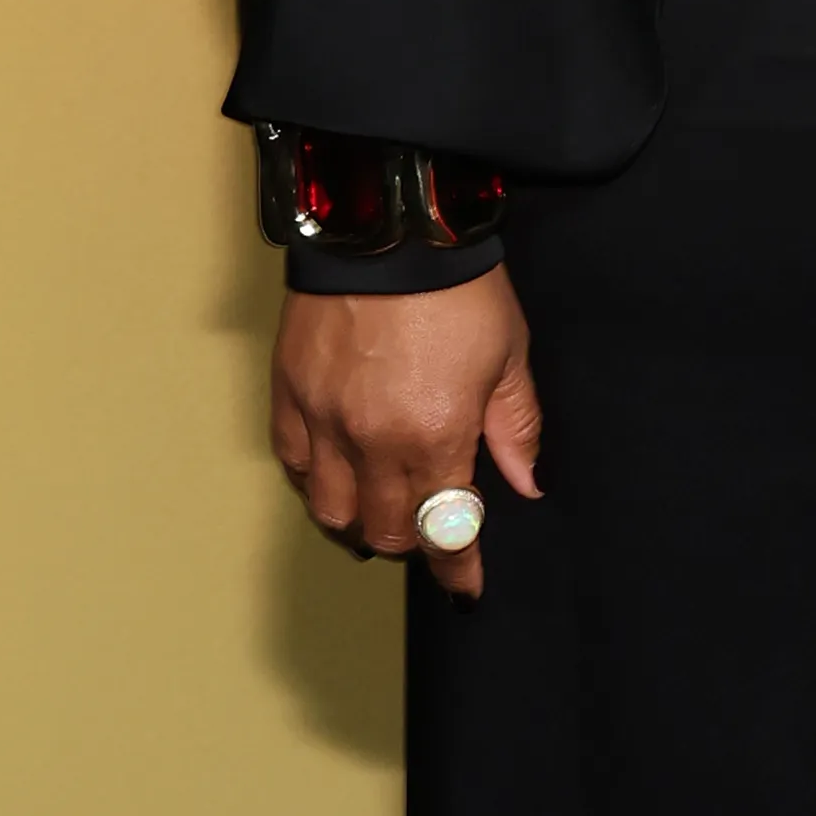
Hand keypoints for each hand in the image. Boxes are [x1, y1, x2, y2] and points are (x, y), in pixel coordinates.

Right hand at [270, 268, 543, 597]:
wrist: (390, 227)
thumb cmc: (458, 287)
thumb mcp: (508, 356)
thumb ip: (516, 428)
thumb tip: (526, 484)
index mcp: (436, 435)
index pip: (446, 530)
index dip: (456, 569)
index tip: (465, 588)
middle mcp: (373, 441)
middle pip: (383, 530)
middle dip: (410, 544)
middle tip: (428, 535)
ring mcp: (324, 420)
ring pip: (330, 510)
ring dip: (357, 523)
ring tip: (377, 514)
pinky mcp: (289, 394)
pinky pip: (292, 464)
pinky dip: (313, 483)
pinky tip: (333, 476)